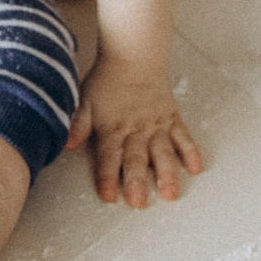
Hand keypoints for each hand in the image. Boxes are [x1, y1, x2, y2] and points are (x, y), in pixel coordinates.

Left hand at [64, 58, 203, 208]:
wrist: (134, 57)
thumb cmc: (107, 81)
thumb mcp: (85, 101)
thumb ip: (77, 125)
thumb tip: (65, 144)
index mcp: (113, 129)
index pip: (108, 157)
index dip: (107, 178)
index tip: (109, 196)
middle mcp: (136, 131)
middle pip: (136, 160)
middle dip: (137, 182)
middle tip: (139, 203)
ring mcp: (157, 126)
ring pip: (164, 153)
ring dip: (168, 174)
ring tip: (170, 193)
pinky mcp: (173, 119)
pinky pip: (184, 137)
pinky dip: (191, 152)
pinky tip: (196, 168)